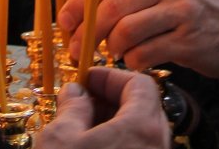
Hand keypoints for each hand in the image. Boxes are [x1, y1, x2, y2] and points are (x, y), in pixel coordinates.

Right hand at [34, 66, 169, 148]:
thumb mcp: (61, 138)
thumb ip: (71, 106)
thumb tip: (74, 91)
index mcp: (143, 127)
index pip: (140, 83)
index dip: (111, 76)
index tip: (88, 79)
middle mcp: (157, 145)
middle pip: (141, 107)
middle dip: (108, 99)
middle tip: (81, 102)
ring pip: (138, 133)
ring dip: (110, 123)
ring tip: (79, 128)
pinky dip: (115, 143)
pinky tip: (88, 147)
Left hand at [58, 0, 218, 77]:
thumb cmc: (194, 4)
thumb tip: (82, 7)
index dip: (79, 2)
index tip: (64, 21)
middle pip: (111, 7)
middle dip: (86, 32)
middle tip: (77, 49)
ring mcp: (181, 9)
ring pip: (125, 31)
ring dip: (112, 48)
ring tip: (116, 52)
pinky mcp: (190, 39)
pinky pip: (145, 54)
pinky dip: (133, 62)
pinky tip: (137, 61)